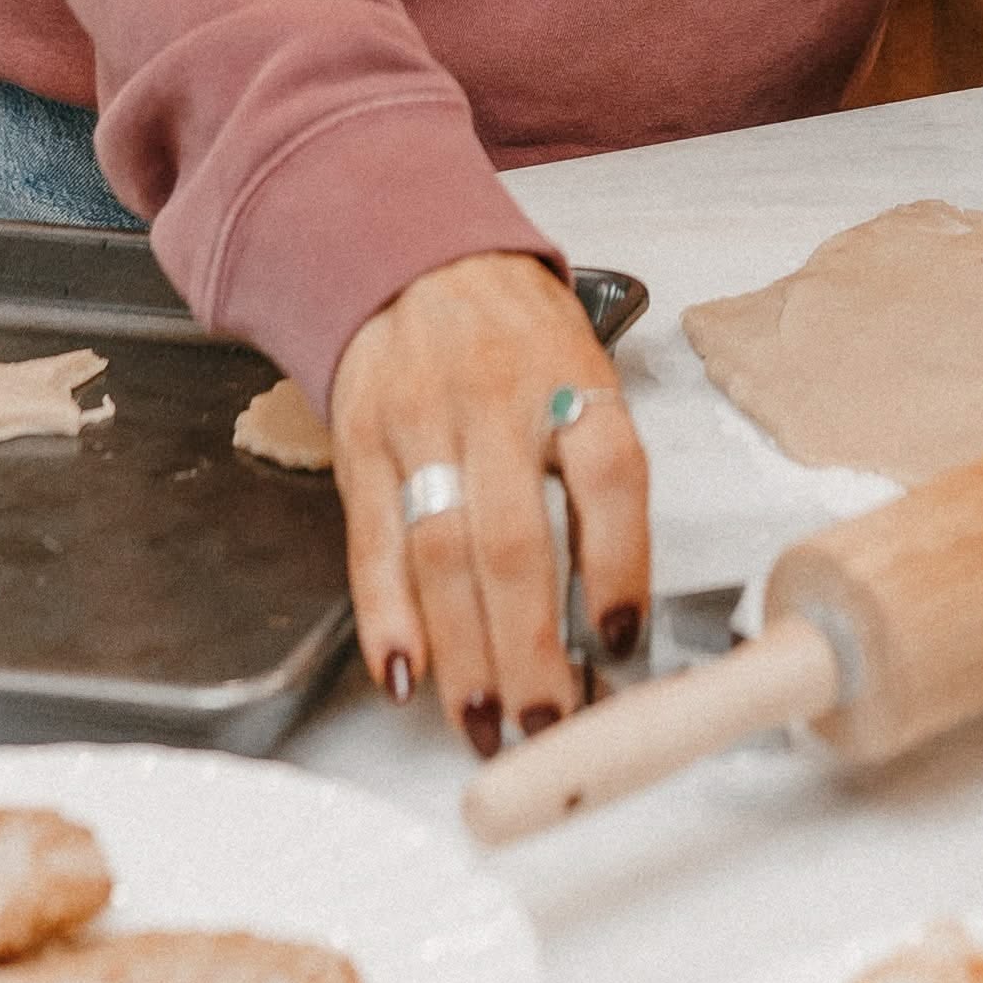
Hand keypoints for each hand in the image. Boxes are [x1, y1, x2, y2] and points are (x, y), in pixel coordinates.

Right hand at [330, 252, 650, 754]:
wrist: (416, 258)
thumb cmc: (518, 334)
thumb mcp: (581, 369)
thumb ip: (595, 469)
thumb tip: (612, 608)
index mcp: (571, 380)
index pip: (608, 475)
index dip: (619, 563)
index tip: (620, 640)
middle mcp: (497, 403)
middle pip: (515, 540)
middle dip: (531, 647)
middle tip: (549, 723)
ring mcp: (422, 425)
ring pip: (442, 555)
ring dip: (463, 654)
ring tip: (484, 724)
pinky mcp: (362, 447)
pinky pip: (373, 544)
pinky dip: (386, 619)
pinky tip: (404, 675)